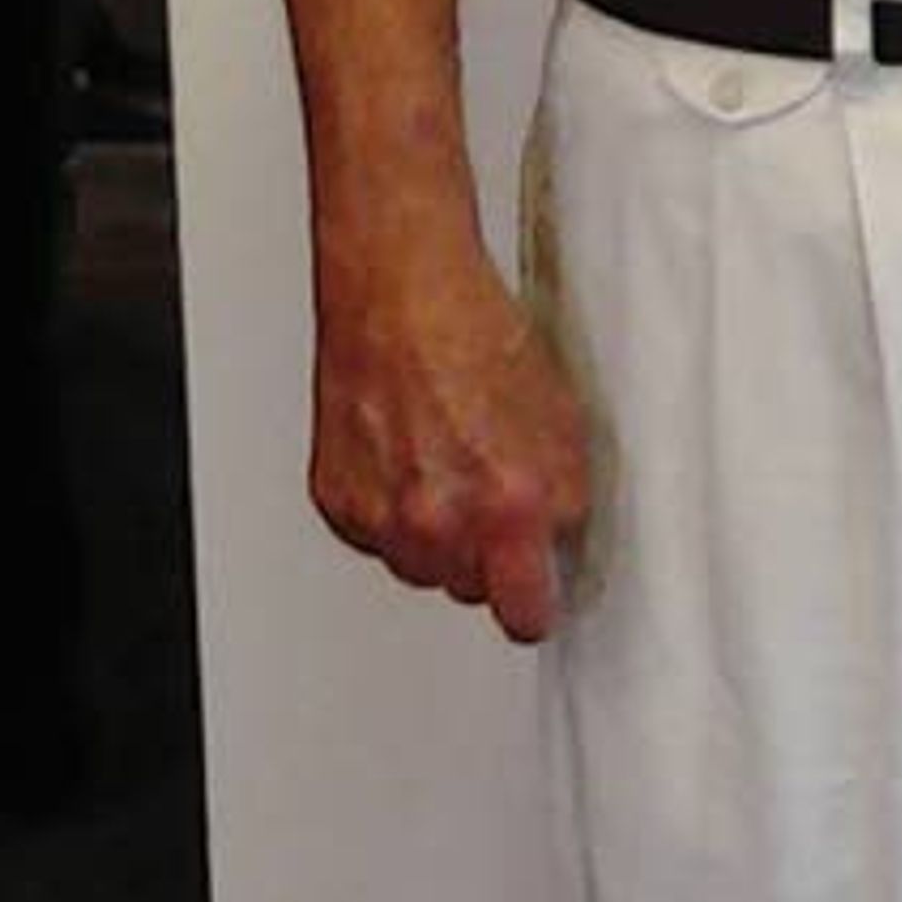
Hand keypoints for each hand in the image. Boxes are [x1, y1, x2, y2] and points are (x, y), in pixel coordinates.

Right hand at [307, 232, 591, 646]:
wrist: (399, 290)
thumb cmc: (475, 335)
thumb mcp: (562, 419)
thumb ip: (564, 498)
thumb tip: (560, 546)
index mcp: (508, 502)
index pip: (525, 611)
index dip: (536, 605)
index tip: (539, 600)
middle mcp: (438, 519)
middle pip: (471, 589)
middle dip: (488, 555)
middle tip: (491, 495)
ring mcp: (381, 515)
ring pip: (421, 567)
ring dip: (437, 537)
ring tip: (445, 465)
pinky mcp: (337, 502)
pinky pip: (375, 539)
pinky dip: (391, 513)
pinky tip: (406, 457)